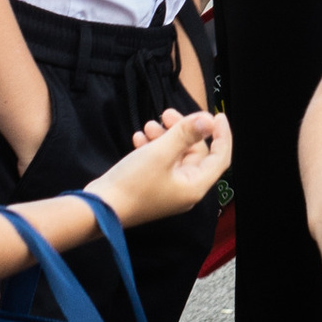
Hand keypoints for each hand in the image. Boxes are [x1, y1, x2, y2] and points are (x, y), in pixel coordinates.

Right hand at [94, 107, 231, 226]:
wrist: (99, 209)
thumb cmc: (132, 183)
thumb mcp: (161, 153)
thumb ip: (186, 134)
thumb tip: (208, 120)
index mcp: (194, 186)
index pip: (220, 158)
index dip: (222, 135)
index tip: (217, 115)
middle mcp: (185, 190)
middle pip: (195, 153)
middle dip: (182, 130)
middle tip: (166, 113)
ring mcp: (168, 190)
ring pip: (175, 156)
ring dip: (165, 137)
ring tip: (148, 125)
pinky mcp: (151, 187)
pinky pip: (160, 163)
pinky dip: (153, 148)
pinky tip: (139, 138)